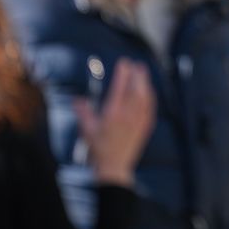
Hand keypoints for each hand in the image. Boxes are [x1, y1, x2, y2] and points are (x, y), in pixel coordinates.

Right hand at [74, 57, 155, 187]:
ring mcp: (138, 121)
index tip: (123, 63)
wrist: (114, 166)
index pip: (119, 87)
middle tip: (136, 64)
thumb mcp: (86, 129)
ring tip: (143, 72)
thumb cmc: (98, 148)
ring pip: (145, 97)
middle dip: (137, 75)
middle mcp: (127, 115)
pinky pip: (150, 107)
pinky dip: (150, 96)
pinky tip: (149, 91)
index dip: (122, 73)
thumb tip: (78, 100)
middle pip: (135, 89)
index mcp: (112, 113)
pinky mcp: (145, 127)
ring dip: (145, 83)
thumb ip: (83, 112)